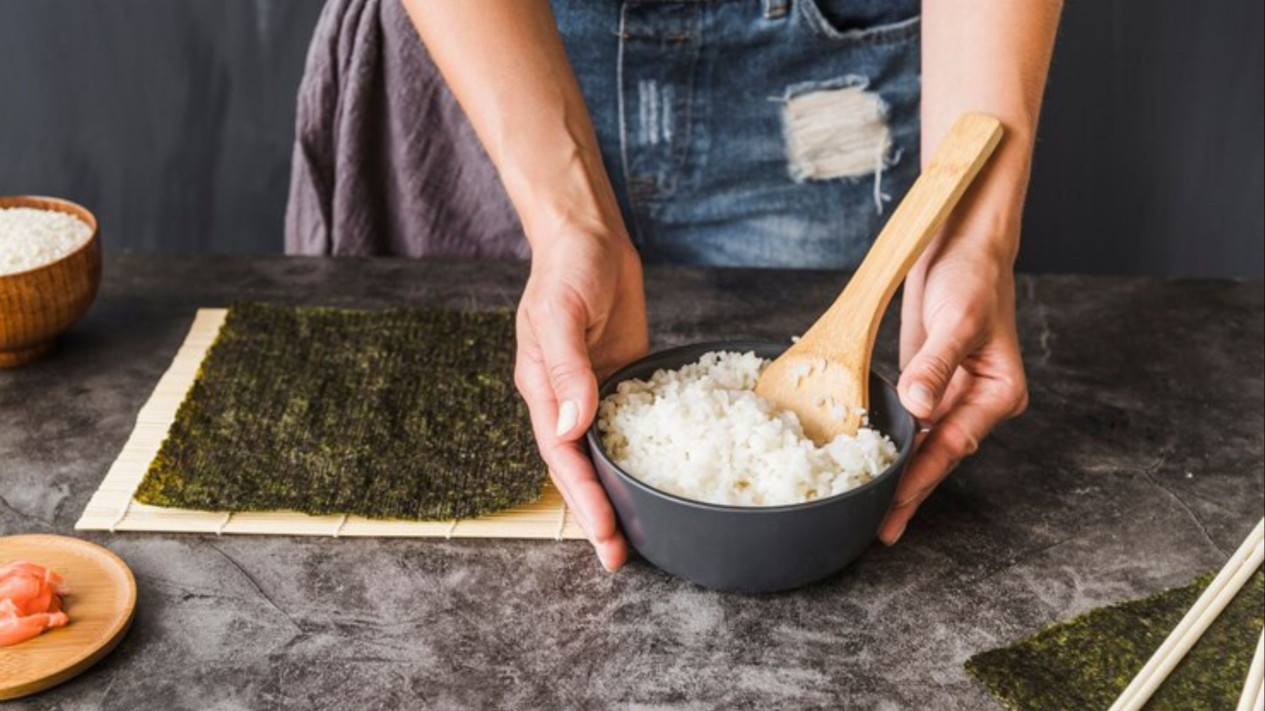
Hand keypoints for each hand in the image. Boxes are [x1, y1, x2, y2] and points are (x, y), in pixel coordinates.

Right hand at [514, 225, 647, 570]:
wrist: (590, 236)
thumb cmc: (567, 267)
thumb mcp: (561, 312)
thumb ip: (567, 368)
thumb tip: (572, 425)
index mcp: (543, 390)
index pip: (562, 458)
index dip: (583, 499)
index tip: (604, 534)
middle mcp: (566, 399)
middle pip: (581, 468)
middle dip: (599, 514)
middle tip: (621, 556)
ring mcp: (594, 391)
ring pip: (605, 455)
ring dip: (620, 494)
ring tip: (640, 534)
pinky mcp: (623, 380)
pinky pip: (632, 426)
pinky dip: (643, 455)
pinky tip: (666, 477)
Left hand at [879, 238, 1028, 543]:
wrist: (964, 244)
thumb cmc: (973, 276)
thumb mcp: (958, 319)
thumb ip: (936, 365)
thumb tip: (919, 406)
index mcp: (998, 394)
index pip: (952, 445)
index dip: (921, 479)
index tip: (896, 509)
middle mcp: (977, 401)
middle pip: (937, 456)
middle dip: (908, 492)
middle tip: (878, 529)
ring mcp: (951, 394)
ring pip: (921, 444)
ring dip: (897, 472)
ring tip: (867, 508)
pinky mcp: (926, 382)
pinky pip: (908, 422)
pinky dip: (890, 442)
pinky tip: (869, 463)